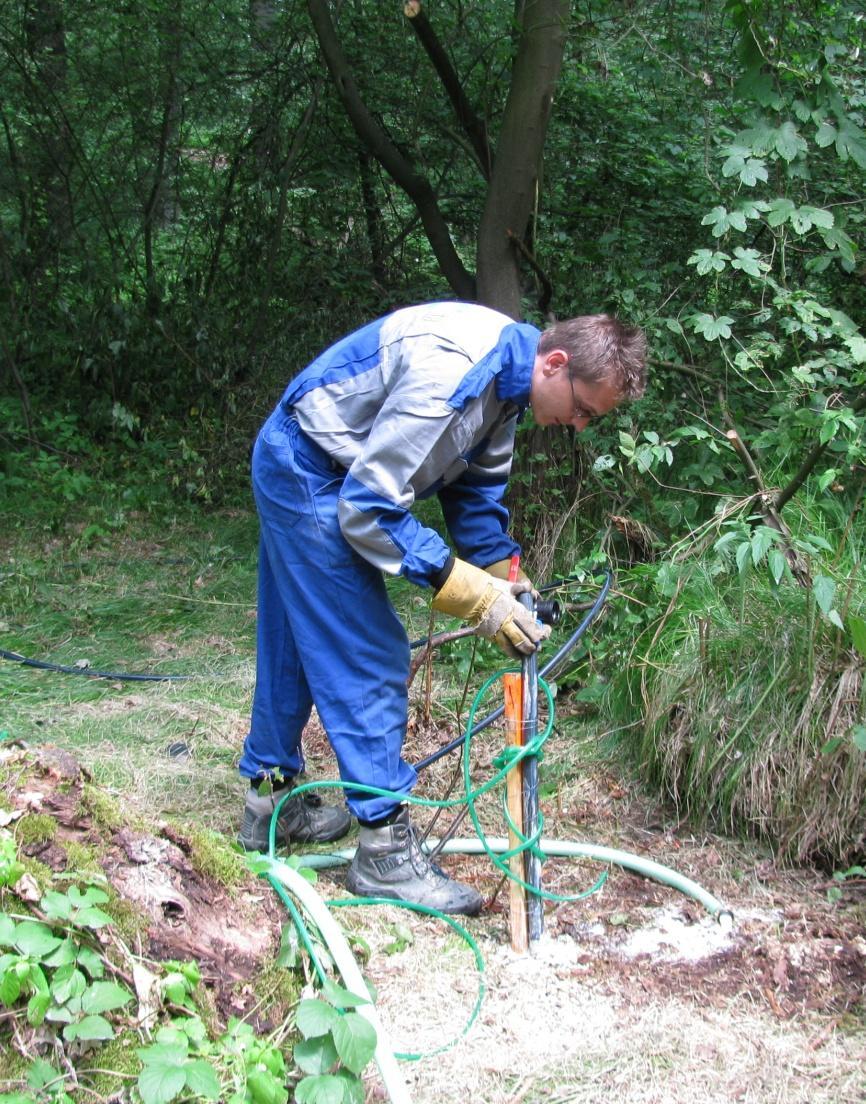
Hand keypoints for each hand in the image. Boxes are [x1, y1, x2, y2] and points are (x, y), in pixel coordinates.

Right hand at [432, 559, 550, 657]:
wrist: (472, 596)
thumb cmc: (491, 589)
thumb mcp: (509, 586)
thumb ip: (522, 588)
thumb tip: (529, 587)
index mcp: (517, 612)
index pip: (533, 628)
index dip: (542, 633)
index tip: (545, 631)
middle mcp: (509, 624)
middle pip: (526, 641)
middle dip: (534, 645)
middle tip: (537, 645)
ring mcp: (499, 632)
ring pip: (514, 647)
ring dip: (523, 651)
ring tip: (527, 652)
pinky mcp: (490, 635)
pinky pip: (503, 646)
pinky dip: (511, 651)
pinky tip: (515, 653)